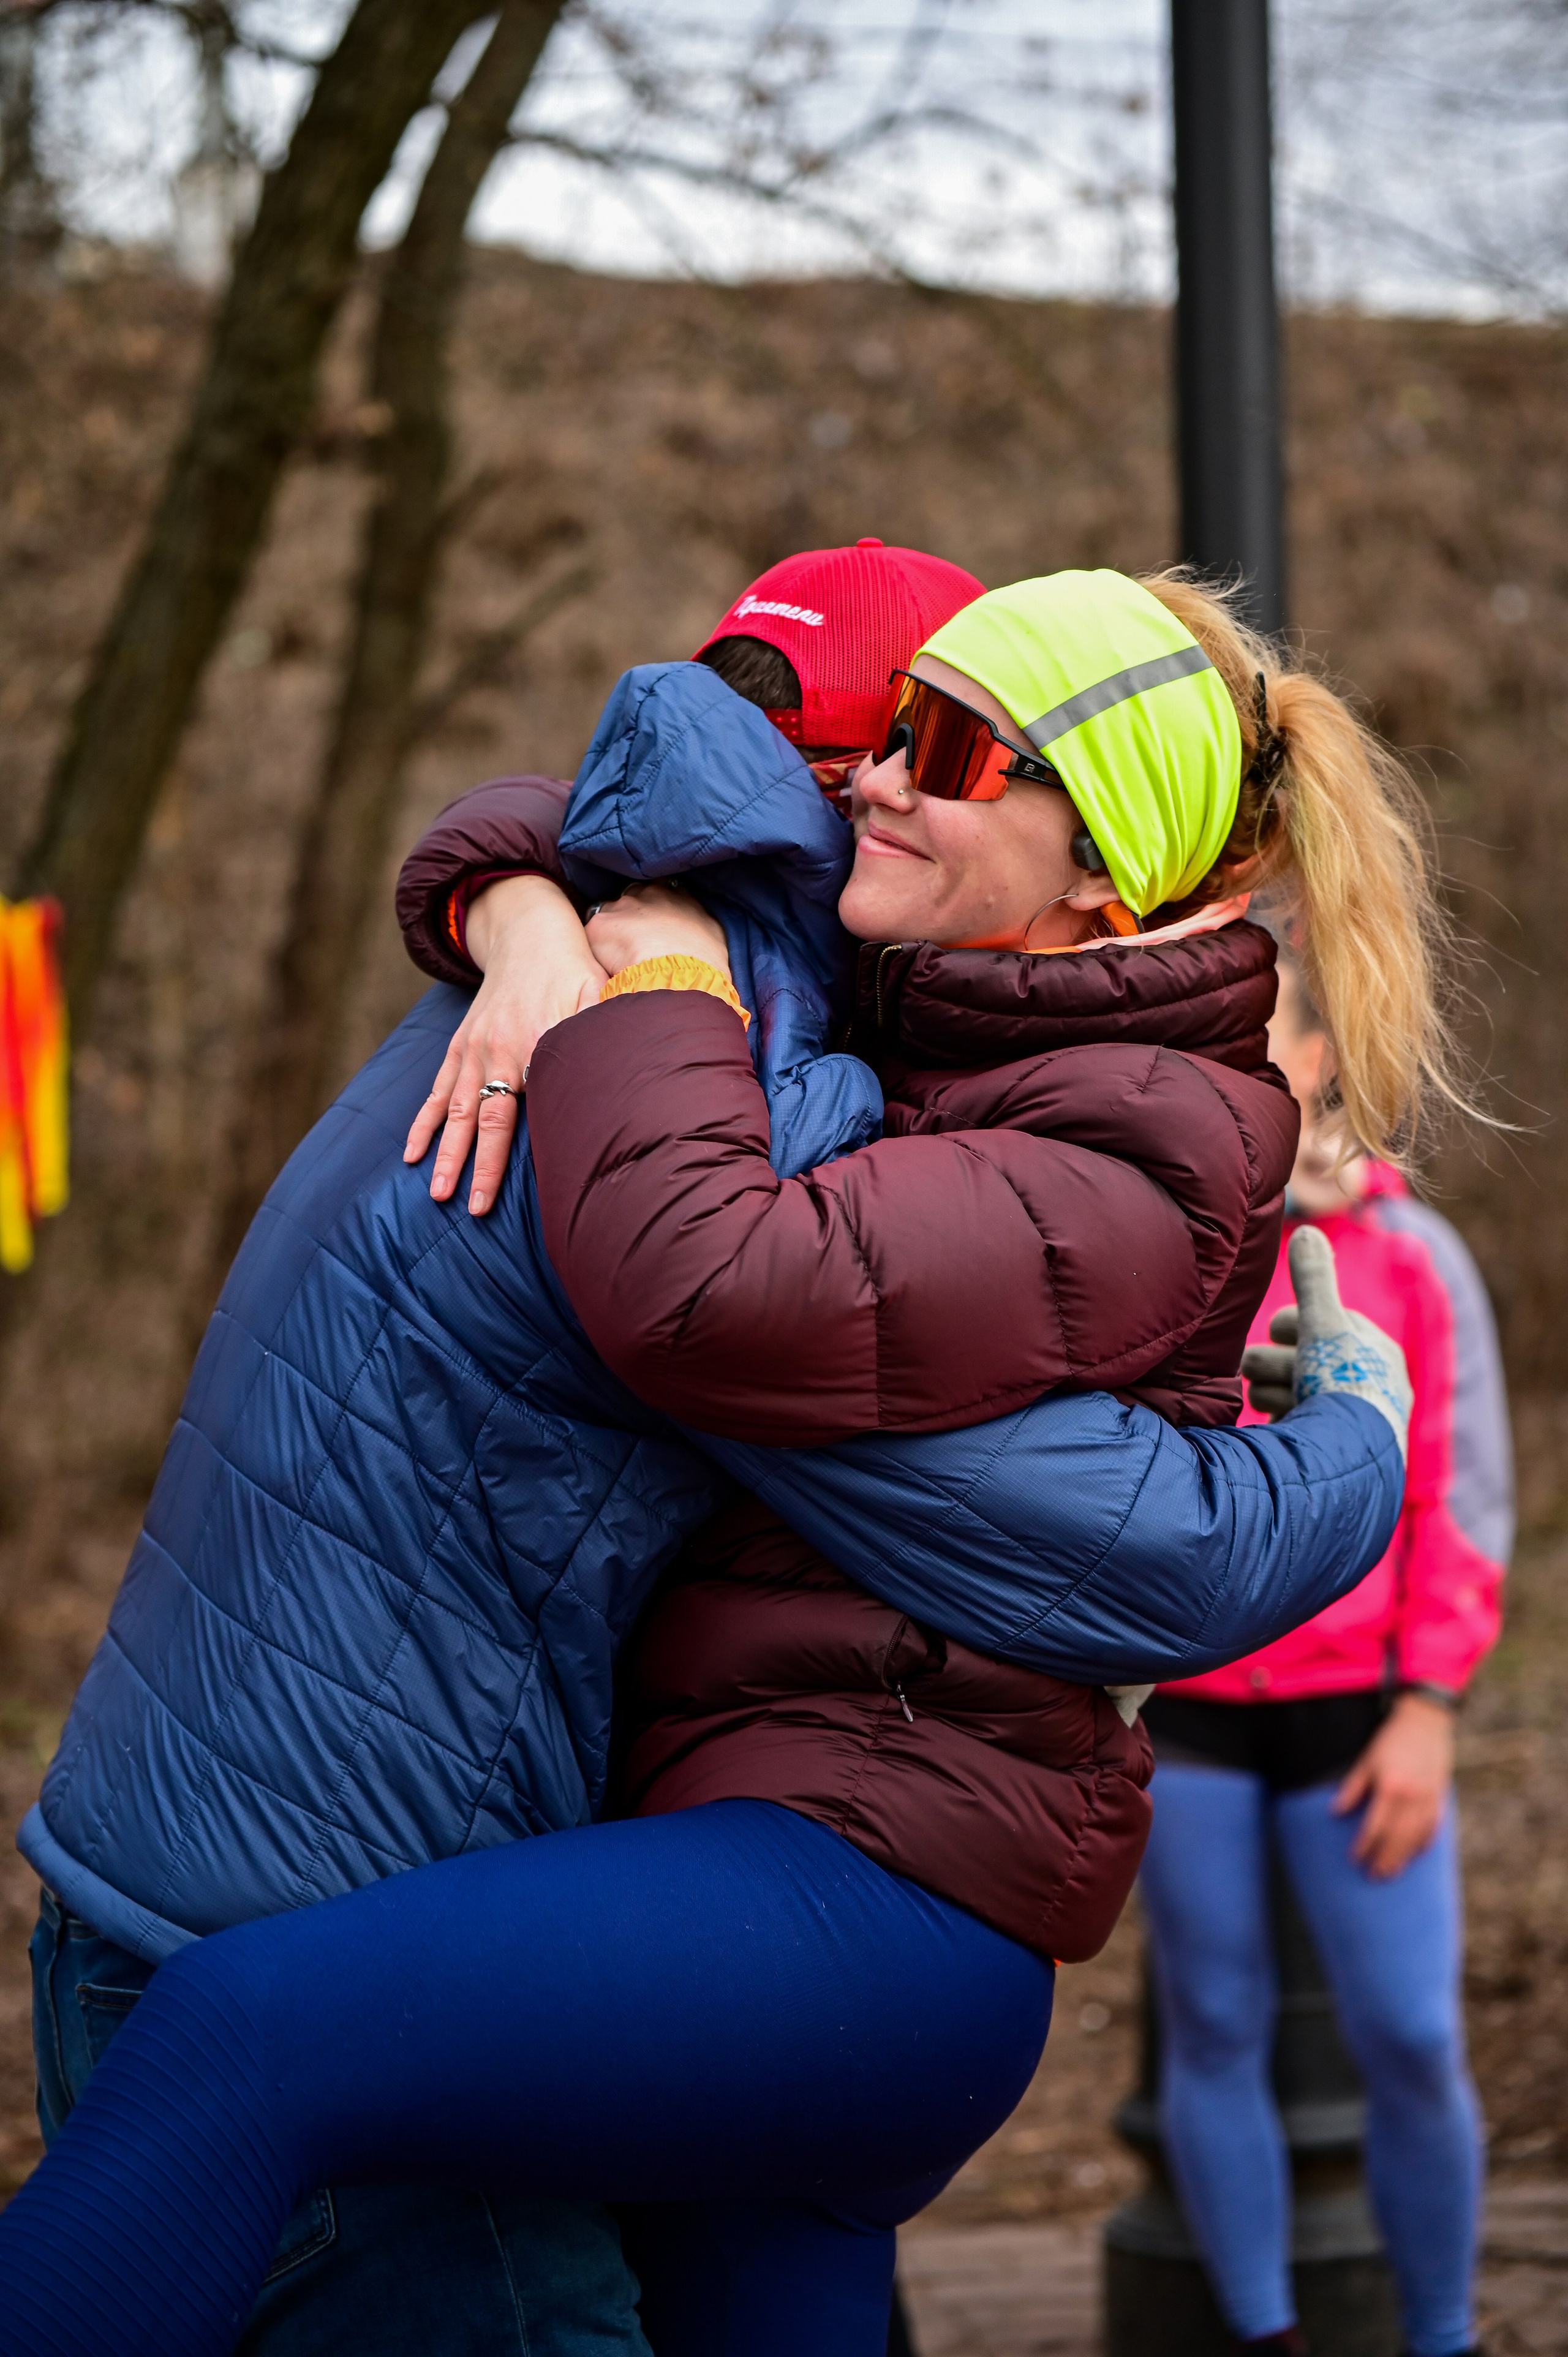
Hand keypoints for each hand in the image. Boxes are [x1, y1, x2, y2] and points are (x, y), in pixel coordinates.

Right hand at [403, 875, 606, 1215]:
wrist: (529, 934)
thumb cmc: (573, 971)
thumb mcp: (595, 995)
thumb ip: (601, 1034)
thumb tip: (618, 1077)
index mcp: (528, 1046)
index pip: (506, 1117)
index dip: (495, 1161)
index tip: (486, 1200)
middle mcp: (493, 1051)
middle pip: (474, 1119)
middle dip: (463, 1164)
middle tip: (452, 1202)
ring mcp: (472, 1048)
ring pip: (450, 1108)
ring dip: (440, 1150)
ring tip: (432, 1188)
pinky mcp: (460, 1044)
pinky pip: (436, 1089)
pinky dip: (423, 1121)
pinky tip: (411, 1150)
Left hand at [585, 883, 731, 983]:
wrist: (682, 978)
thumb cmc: (704, 964)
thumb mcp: (713, 935)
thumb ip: (699, 924)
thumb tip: (695, 932)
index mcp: (677, 895)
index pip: (660, 892)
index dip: (653, 909)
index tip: (653, 928)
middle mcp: (648, 894)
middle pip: (630, 899)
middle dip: (630, 918)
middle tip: (634, 945)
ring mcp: (622, 907)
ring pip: (608, 916)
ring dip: (612, 933)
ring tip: (620, 959)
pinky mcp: (599, 926)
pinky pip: (593, 937)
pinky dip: (597, 950)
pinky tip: (606, 967)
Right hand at [1240, 1227, 1411, 1453]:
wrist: (1349, 1460)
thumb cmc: (1341, 1385)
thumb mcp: (1323, 1323)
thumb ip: (1311, 1280)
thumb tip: (1305, 1231)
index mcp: (1373, 1351)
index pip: (1322, 1324)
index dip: (1292, 1324)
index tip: (1279, 1331)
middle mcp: (1366, 1385)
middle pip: (1303, 1360)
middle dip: (1277, 1363)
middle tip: (1261, 1369)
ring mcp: (1347, 1421)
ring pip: (1293, 1392)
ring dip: (1274, 1391)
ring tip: (1270, 1402)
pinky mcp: (1327, 1452)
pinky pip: (1292, 1426)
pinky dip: (1280, 1421)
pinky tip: (1273, 1424)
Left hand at [1334, 1691, 1455, 1875]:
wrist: (1425, 1721)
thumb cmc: (1391, 1739)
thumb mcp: (1367, 1760)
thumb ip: (1353, 1787)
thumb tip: (1336, 1811)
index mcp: (1390, 1788)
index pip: (1375, 1826)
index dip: (1364, 1845)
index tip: (1355, 1858)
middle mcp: (1411, 1798)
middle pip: (1397, 1838)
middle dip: (1384, 1859)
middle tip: (1374, 1875)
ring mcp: (1428, 1798)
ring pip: (1416, 1836)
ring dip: (1403, 1857)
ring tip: (1392, 1872)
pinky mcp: (1439, 1796)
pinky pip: (1434, 1826)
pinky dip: (1425, 1841)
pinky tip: (1418, 1853)